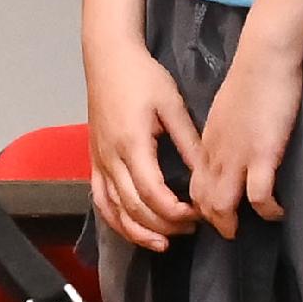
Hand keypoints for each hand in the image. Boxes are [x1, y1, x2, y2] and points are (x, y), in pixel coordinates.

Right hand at [85, 43, 202, 256]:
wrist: (108, 58)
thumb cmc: (142, 77)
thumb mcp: (173, 106)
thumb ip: (189, 143)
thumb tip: (209, 175)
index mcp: (132, 144)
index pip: (152, 194)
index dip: (176, 212)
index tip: (199, 215)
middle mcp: (111, 159)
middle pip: (134, 208)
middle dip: (164, 226)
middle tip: (191, 228)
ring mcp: (98, 162)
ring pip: (113, 211)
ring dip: (138, 231)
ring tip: (164, 243)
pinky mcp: (93, 161)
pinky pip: (100, 201)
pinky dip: (115, 221)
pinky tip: (133, 230)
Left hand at [191, 36, 302, 236]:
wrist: (263, 58)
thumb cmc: (251, 77)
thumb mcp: (226, 109)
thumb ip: (224, 132)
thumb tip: (230, 145)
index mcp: (208, 142)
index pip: (195, 184)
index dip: (201, 205)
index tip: (214, 213)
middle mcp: (216, 154)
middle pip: (203, 200)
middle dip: (214, 221)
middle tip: (230, 230)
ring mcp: (238, 156)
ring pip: (222, 204)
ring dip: (232, 223)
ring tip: (246, 229)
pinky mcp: (262, 154)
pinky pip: (259, 196)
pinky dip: (268, 210)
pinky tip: (278, 212)